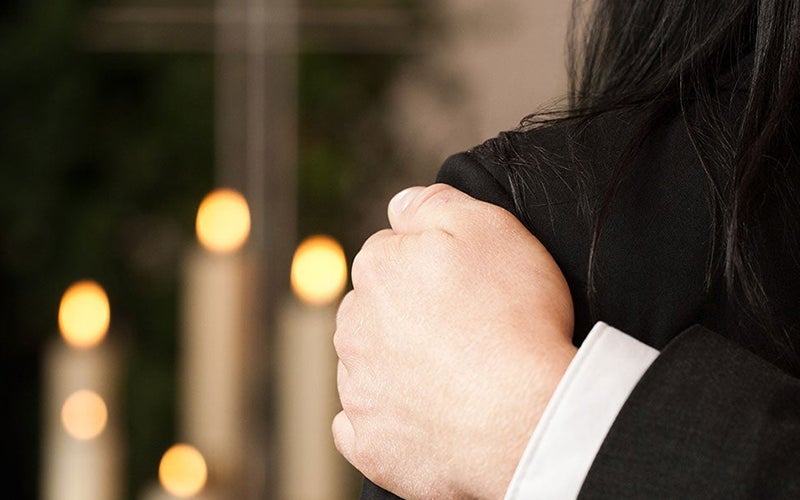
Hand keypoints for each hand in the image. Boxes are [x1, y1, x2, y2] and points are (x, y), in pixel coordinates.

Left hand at [332, 184, 576, 498]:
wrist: (529, 415)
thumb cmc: (515, 317)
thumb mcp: (489, 227)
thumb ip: (433, 204)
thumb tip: (399, 206)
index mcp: (376, 269)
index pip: (390, 254)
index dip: (430, 266)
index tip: (464, 285)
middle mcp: (353, 326)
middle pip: (375, 310)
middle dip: (407, 314)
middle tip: (464, 330)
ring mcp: (358, 390)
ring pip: (369, 365)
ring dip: (396, 366)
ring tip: (453, 377)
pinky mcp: (370, 445)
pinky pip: (362, 427)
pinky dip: (386, 421)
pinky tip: (422, 417)